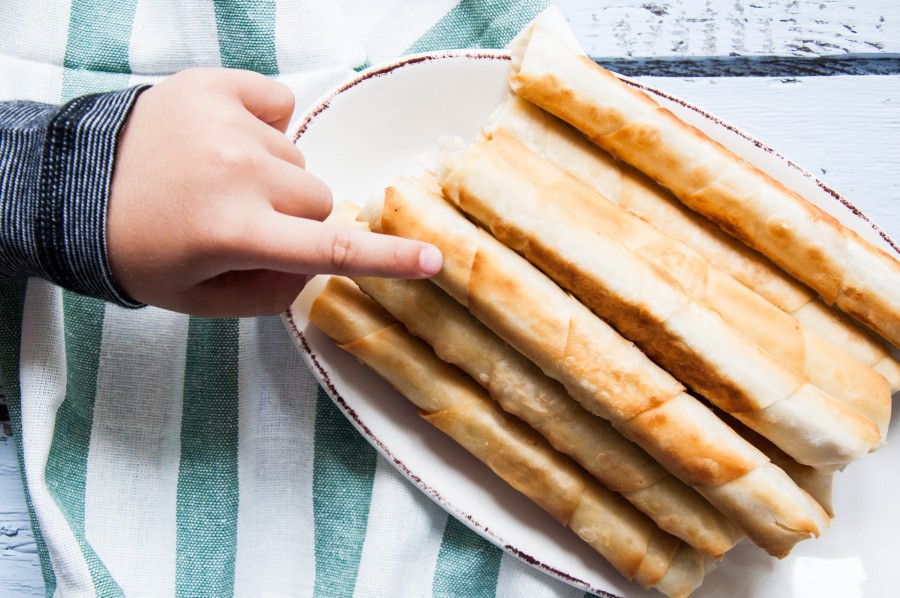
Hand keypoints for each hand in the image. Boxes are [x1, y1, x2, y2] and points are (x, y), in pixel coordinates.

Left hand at [107, 68, 441, 316]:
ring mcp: (227, 123)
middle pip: (319, 200)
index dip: (387, 259)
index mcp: (233, 233)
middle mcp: (238, 174)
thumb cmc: (137, 251)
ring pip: (298, 159)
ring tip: (220, 180)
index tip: (432, 261)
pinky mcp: (214, 86)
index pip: (329, 250)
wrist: (72, 187)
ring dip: (275, 176)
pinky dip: (264, 126)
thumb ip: (269, 294)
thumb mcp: (200, 298)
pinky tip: (224, 141)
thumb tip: (314, 269)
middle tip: (248, 222)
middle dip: (297, 218)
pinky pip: (277, 105)